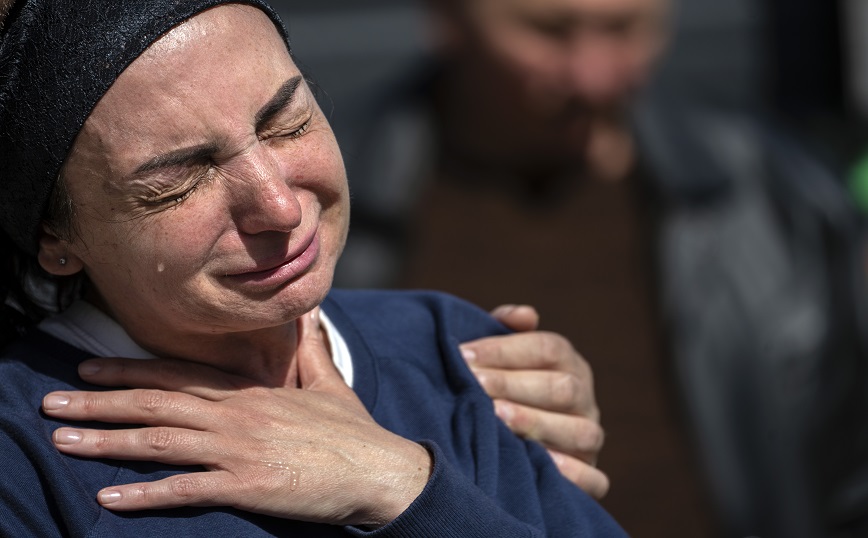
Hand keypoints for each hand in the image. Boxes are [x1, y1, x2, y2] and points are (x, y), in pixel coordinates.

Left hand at [41, 309, 430, 526]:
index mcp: (250, 391)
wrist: (379, 469)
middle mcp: (236, 414)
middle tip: (52, 404)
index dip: (131, 371)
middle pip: (157, 403)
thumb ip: (308, 348)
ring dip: (107, 441)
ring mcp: (238, 449)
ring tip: (63, 443)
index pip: (179, 375)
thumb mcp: (328, 383)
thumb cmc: (352, 432)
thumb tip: (308, 311)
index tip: (90, 368)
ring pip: (160, 440)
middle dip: (99, 403)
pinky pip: (186, 489)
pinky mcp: (246, 485)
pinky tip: (109, 498)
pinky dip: (145, 494)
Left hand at [460, 304, 608, 498]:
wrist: (514, 445)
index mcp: (569, 364)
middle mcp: (585, 399)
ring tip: (497, 417)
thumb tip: (524, 315)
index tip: (464, 355)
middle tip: (475, 385)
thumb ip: (506, 331)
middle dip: (514, 384)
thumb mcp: (501, 358)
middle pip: (562, 387)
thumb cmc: (500, 391)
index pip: (548, 348)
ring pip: (580, 431)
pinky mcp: (592, 475)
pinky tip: (538, 465)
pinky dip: (572, 474)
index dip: (506, 350)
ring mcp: (590, 438)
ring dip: (537, 423)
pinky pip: (593, 479)